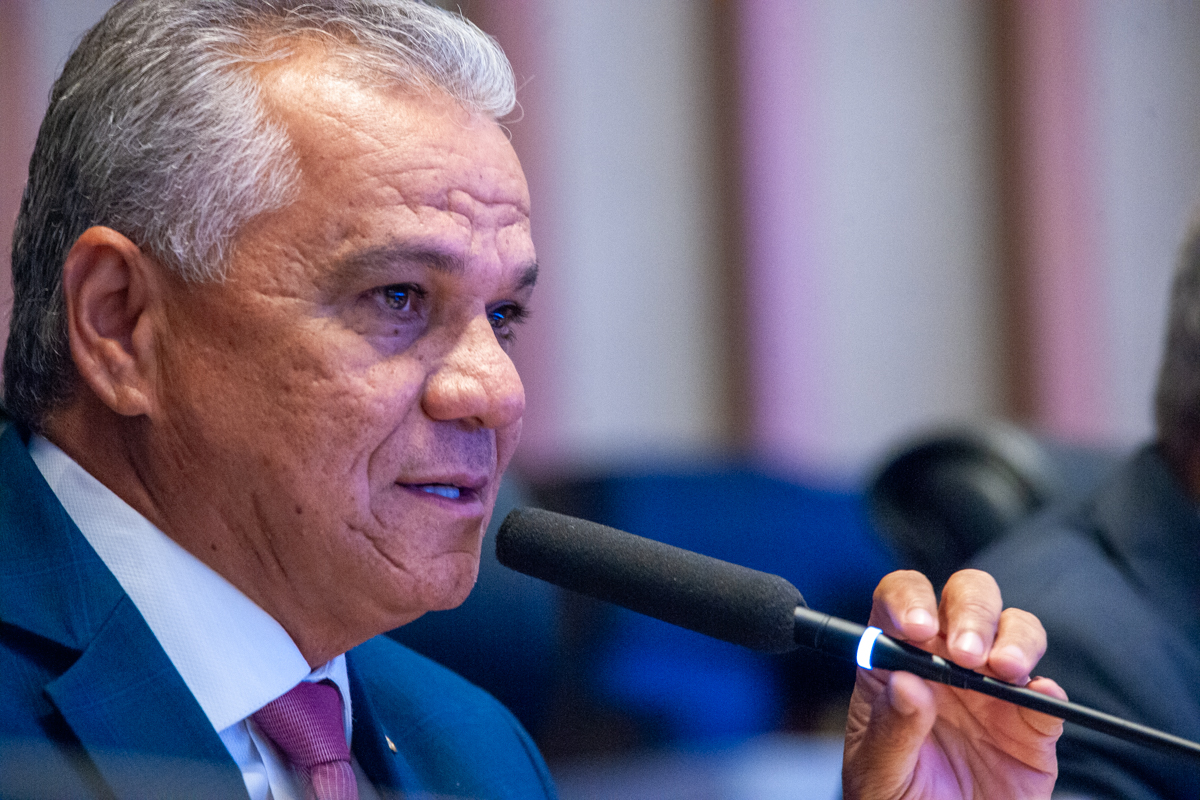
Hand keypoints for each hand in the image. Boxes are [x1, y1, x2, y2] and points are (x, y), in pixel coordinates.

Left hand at [842, 569, 1064, 798]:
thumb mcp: (878, 771)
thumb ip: (891, 729)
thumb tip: (905, 682)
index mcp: (896, 660)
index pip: (899, 600)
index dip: (908, 600)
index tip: (915, 628)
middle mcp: (945, 660)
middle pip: (965, 598)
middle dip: (971, 612)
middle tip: (966, 653)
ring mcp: (993, 688)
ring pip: (1015, 629)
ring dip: (1014, 639)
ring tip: (1002, 669)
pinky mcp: (1032, 725)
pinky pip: (1048, 695)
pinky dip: (1048, 691)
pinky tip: (1038, 701)